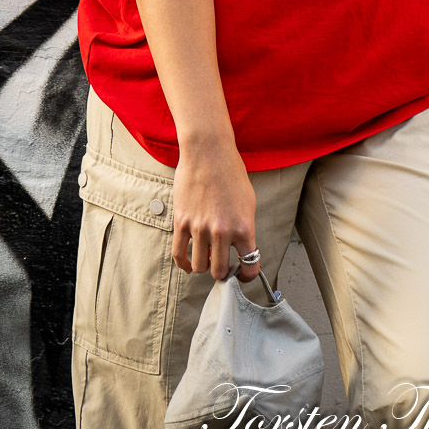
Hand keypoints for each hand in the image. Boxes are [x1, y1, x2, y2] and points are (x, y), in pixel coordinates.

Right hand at [171, 135, 259, 281]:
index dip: (246, 275)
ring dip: (203, 266)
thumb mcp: (248, 203)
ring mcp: (199, 228)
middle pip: (219, 271)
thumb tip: (239, 249)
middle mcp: (222, 231)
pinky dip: (184, 264)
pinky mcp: (181, 222)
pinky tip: (188, 263)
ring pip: (199, 267)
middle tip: (222, 265)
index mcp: (244, 227)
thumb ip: (243, 229)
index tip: (243, 275)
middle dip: (221, 272)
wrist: (209, 153)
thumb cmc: (231, 174)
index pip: (249, 265)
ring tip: (206, 257)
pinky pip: (179, 254)